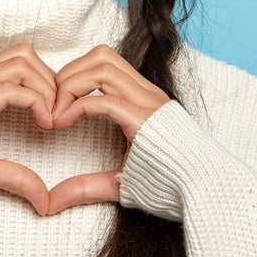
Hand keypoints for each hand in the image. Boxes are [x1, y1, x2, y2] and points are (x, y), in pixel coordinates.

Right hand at [0, 43, 56, 213]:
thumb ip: (14, 176)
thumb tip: (44, 199)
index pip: (15, 60)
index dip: (40, 80)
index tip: (52, 111)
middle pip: (23, 53)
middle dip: (48, 78)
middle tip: (58, 111)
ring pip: (22, 63)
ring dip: (46, 88)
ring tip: (52, 118)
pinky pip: (15, 88)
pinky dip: (38, 102)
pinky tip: (44, 125)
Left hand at [46, 44, 170, 214]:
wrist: (204, 191)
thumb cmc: (169, 186)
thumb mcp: (119, 181)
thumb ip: (86, 186)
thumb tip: (52, 201)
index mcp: (144, 99)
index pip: (106, 62)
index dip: (75, 75)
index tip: (57, 106)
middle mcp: (147, 94)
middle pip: (101, 55)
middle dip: (69, 73)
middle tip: (52, 104)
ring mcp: (148, 103)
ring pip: (103, 67)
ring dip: (71, 84)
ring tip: (56, 113)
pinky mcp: (146, 120)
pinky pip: (105, 100)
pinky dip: (77, 106)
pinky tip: (62, 123)